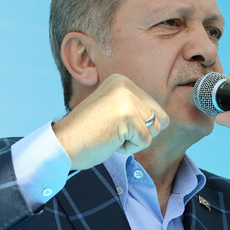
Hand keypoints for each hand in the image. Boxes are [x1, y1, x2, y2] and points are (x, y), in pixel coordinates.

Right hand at [52, 74, 169, 170]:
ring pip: (154, 130)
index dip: (137, 125)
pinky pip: (145, 141)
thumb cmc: (88, 133)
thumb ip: (137, 109)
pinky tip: (109, 140)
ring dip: (134, 139)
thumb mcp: (114, 110)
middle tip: (111, 130)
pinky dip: (129, 148)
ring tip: (110, 134)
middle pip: (159, 118)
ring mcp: (126, 100)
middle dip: (140, 131)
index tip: (110, 123)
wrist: (62, 145)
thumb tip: (167, 120)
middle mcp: (125, 86)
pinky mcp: (127, 117)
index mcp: (122, 81)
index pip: (155, 108)